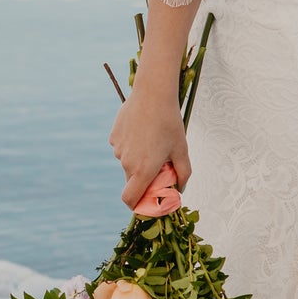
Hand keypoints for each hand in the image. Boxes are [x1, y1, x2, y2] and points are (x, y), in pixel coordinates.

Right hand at [109, 85, 191, 208]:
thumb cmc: (169, 123)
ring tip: (152, 140)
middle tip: (159, 162)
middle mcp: (127, 162)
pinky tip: (142, 130)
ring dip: (138, 159)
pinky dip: (132, 146)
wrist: (152, 94)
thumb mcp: (181, 149)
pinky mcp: (114, 137)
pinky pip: (122, 148)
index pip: (130, 199)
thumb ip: (183, 173)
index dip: (136, 205)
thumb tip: (180, 189)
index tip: (146, 201)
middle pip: (132, 180)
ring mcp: (118, 149)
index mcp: (143, 170)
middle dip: (144, 178)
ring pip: (128, 163)